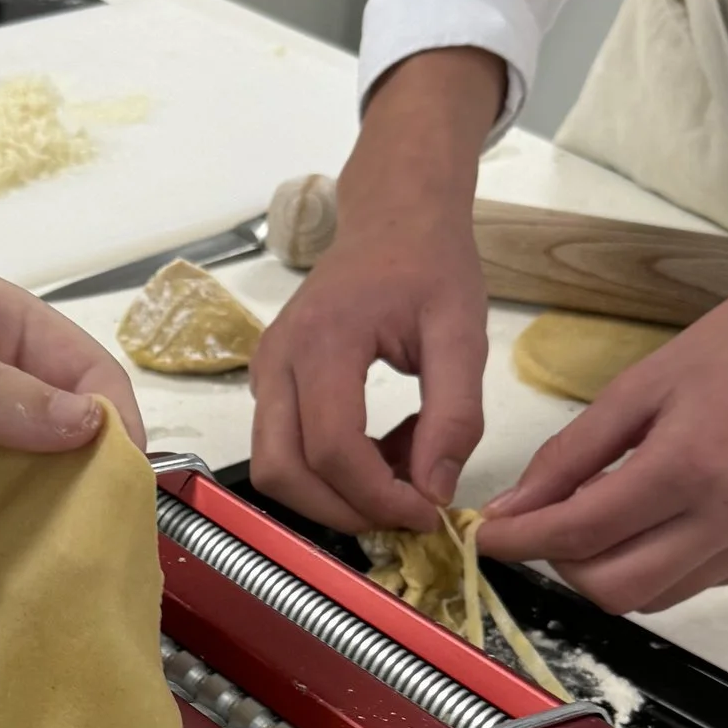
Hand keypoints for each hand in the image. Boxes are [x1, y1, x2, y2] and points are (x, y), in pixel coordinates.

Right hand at [247, 45, 503, 531]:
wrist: (393, 216)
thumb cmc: (430, 264)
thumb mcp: (463, 334)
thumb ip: (456, 416)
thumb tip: (434, 491)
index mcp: (326, 340)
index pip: (333, 449)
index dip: (377, 497)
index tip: (428, 511)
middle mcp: (278, 359)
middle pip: (285, 473)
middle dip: (345, 511)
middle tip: (406, 510)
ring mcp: (264, 371)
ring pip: (275, 470)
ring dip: (333, 497)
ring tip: (396, 475)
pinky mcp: (267, 382)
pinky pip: (282, 450)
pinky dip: (326, 474)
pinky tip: (379, 451)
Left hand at [481, 144, 727, 612]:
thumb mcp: (644, 383)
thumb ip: (571, 454)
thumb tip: (514, 511)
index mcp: (692, 464)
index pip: (581, 534)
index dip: (522, 542)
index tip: (488, 537)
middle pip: (615, 590)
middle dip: (568, 566)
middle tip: (554, 525)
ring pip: (660, 595)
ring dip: (619, 566)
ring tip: (618, 510)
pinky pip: (706, 579)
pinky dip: (671, 559)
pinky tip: (676, 511)